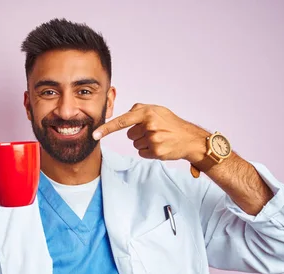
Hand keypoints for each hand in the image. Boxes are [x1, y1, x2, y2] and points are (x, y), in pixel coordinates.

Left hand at [93, 104, 208, 162]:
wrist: (189, 138)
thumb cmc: (171, 123)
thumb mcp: (157, 110)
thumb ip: (139, 110)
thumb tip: (125, 114)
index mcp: (147, 113)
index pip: (122, 121)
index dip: (107, 128)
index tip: (94, 134)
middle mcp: (149, 125)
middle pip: (130, 135)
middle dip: (139, 134)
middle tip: (154, 131)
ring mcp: (153, 139)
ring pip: (136, 144)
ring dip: (144, 143)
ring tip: (159, 138)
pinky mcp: (157, 151)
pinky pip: (142, 153)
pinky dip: (149, 151)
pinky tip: (160, 146)